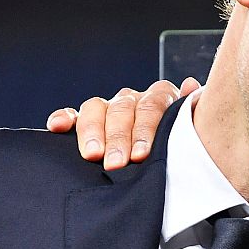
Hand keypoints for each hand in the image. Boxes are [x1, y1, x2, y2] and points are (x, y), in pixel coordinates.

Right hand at [46, 78, 197, 170]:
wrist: (171, 157)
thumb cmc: (181, 149)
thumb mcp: (192, 135)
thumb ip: (191, 113)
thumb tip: (190, 84)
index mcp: (160, 98)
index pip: (151, 107)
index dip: (145, 130)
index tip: (141, 155)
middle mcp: (134, 99)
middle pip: (122, 110)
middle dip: (118, 138)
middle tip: (116, 164)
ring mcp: (110, 107)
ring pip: (96, 108)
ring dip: (93, 131)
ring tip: (92, 155)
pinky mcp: (87, 119)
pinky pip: (74, 114)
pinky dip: (64, 118)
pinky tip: (57, 127)